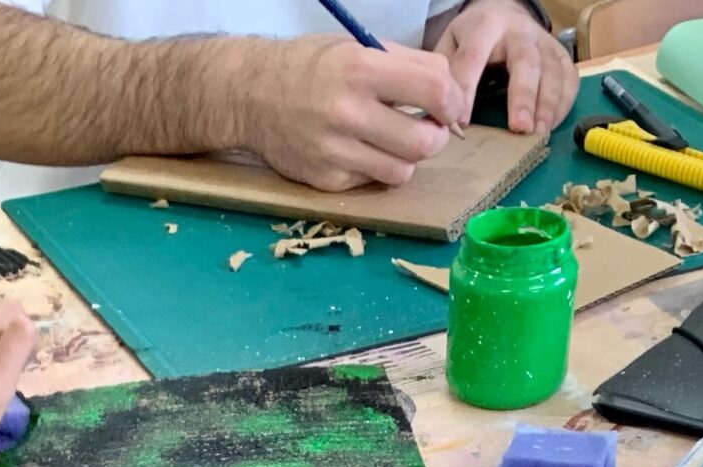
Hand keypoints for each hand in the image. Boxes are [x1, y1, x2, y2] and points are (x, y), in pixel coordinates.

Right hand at [246, 35, 465, 190]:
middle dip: (436, 138)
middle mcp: (348, 114)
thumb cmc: (309, 67)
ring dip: (406, 158)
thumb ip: (407, 65)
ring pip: (401, 171)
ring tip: (393, 143)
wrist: (250, 96)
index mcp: (361, 70)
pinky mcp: (327, 180)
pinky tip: (359, 151)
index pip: (434, 92)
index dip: (452, 102)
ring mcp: (335, 152)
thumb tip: (450, 89)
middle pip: (423, 143)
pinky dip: (374, 169)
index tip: (449, 107)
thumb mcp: (356, 48)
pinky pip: (371, 182)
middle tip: (429, 130)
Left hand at [436, 0, 578, 134]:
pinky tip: (550, 126)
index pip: (473, 57)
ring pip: (552, 71)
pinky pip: (569, 78)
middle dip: (523, 96)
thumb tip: (441, 115)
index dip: (467, 90)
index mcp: (485, 25)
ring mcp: (544, 42)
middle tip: (519, 128)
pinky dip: (563, 103)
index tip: (462, 124)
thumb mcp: (450, 45)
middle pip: (526, 62)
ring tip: (539, 133)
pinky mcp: (560, 54)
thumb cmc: (472, 38)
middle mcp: (519, 31)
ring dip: (548, 105)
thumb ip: (445, 74)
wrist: (503, 13)